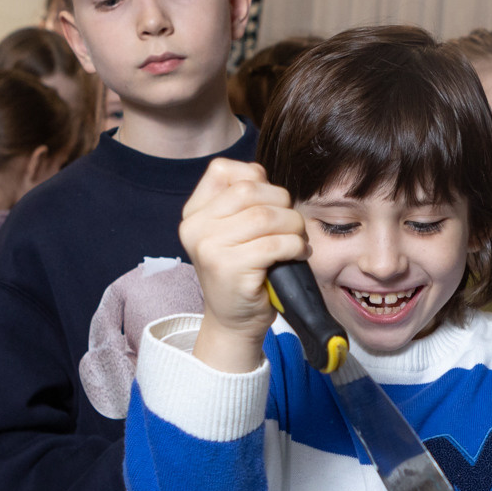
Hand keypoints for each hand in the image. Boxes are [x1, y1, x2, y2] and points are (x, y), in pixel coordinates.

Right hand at [179, 158, 307, 372]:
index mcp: (194, 213)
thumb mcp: (234, 230)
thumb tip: (267, 180)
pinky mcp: (229, 268)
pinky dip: (295, 246)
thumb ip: (244, 201)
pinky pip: (274, 243)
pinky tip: (296, 255)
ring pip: (265, 216)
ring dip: (293, 226)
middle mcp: (195, 227)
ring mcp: (209, 247)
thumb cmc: (243, 272)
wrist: (234, 320)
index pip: (223, 170)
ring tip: (297, 241)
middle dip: (282, 203)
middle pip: (250, 189)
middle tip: (292, 225)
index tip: (269, 201)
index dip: (256, 178)